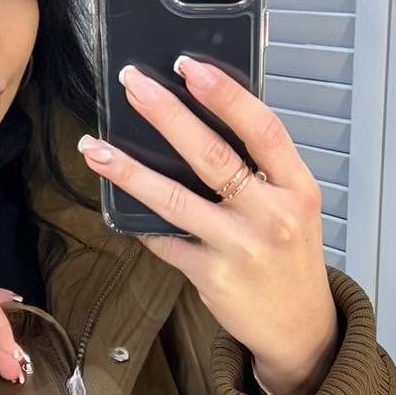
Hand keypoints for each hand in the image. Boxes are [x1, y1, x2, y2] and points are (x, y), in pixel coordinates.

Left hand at [78, 57, 340, 394]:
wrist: (300, 328)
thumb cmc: (291, 259)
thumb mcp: (295, 208)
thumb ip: (262, 171)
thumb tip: (204, 122)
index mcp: (297, 188)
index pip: (262, 129)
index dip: (225, 95)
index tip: (190, 66)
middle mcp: (270, 216)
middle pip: (212, 156)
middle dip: (166, 115)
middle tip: (133, 85)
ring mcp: (239, 248)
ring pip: (175, 200)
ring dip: (130, 171)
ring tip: (95, 148)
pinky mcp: (210, 277)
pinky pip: (166, 241)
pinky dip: (141, 222)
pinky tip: (118, 205)